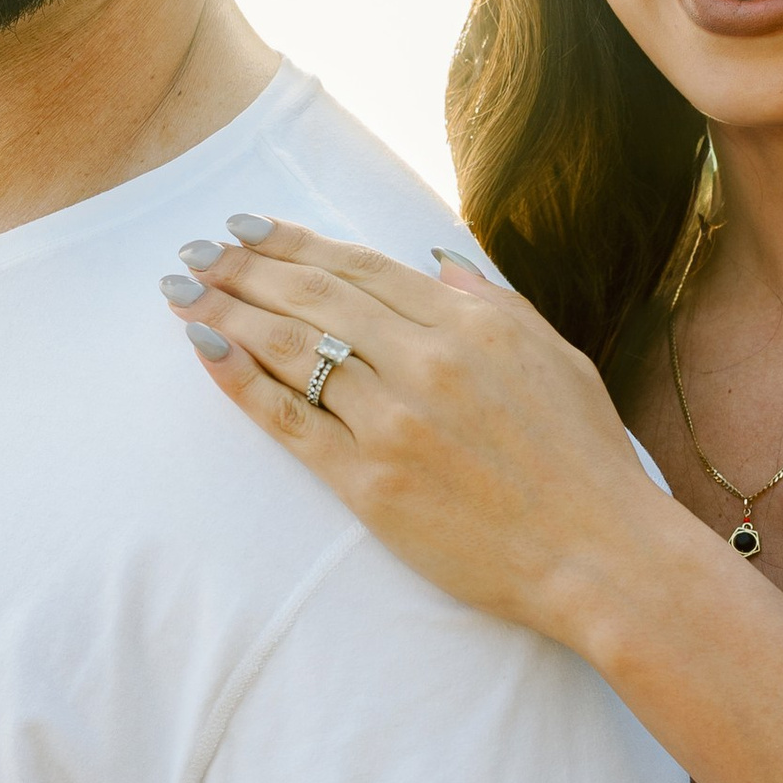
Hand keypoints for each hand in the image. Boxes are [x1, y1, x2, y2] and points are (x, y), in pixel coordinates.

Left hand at [161, 216, 673, 647]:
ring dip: (228, 311)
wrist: (598, 555)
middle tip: (198, 252)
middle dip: (246, 268)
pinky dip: (240, 379)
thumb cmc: (584, 462)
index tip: (248, 227)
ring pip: (291, 348)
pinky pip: (289, 418)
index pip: (360, 267)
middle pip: (314, 297)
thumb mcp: (554, 357)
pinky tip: (204, 348)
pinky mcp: (370, 482)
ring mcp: (394, 421)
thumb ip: (491, 303)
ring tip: (184, 290)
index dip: (295, 243)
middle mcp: (426, 360)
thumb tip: (435, 265)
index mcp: (471, 323)